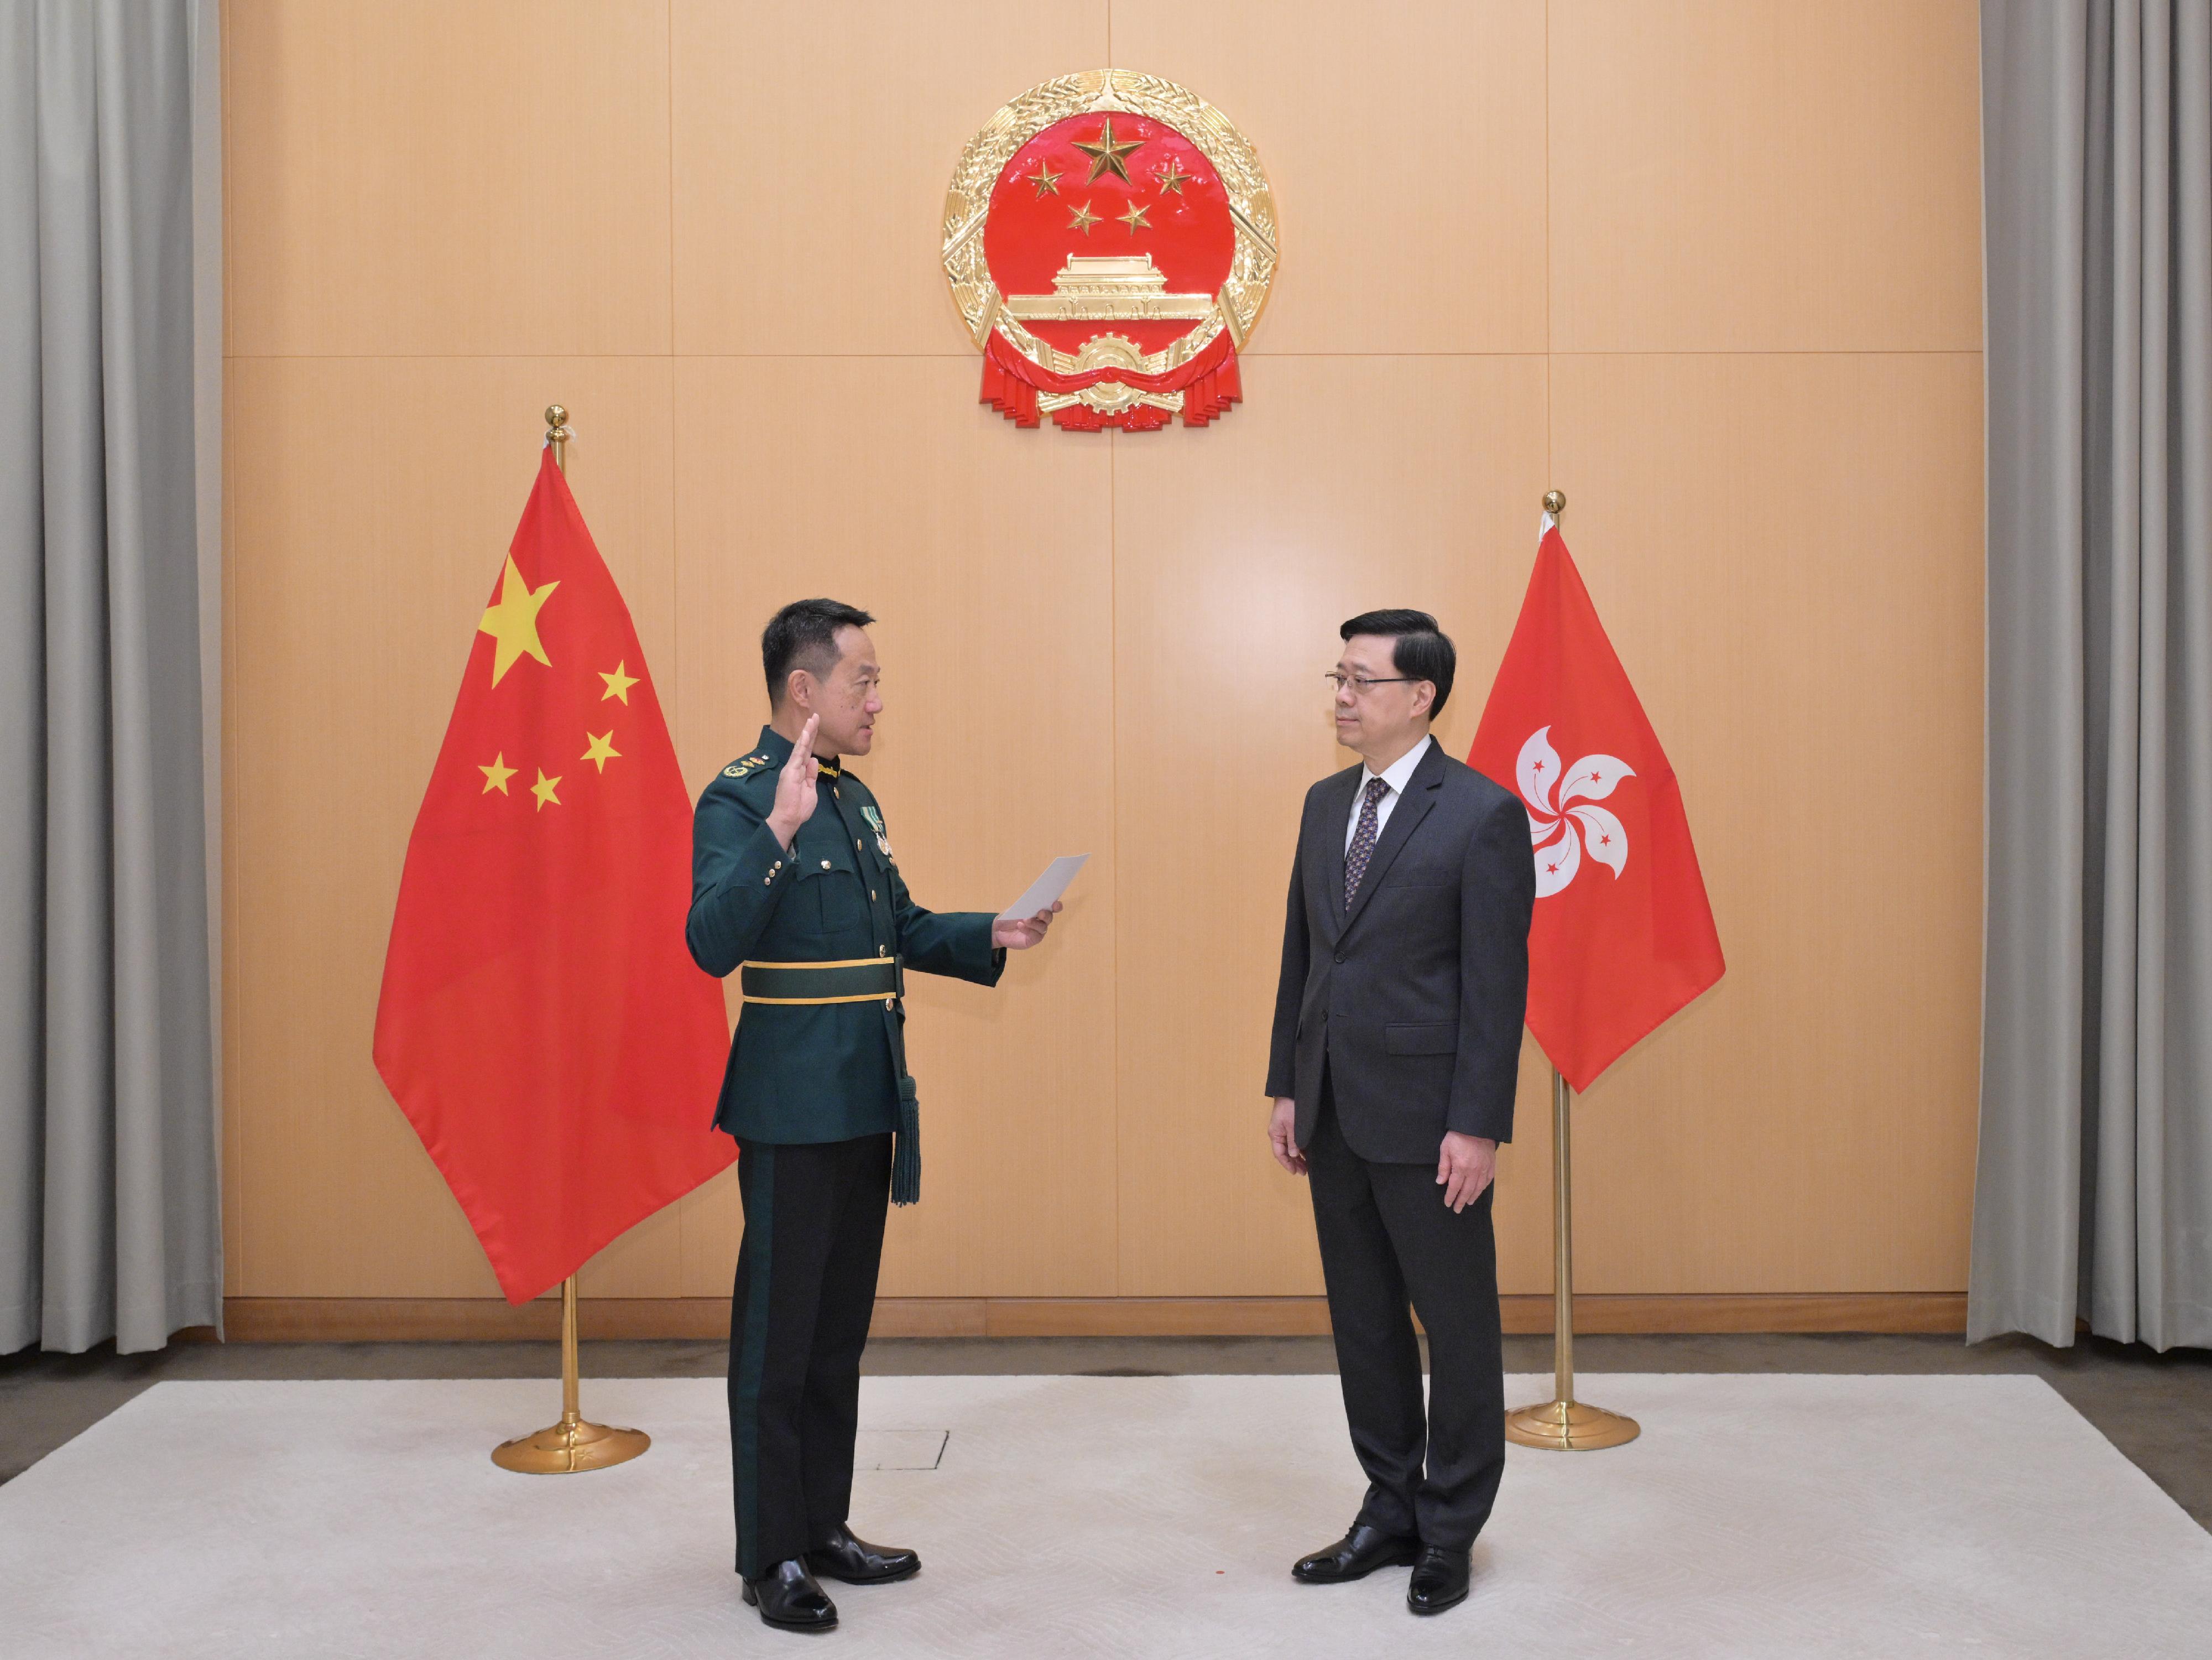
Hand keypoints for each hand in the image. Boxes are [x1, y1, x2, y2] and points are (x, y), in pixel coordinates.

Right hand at [766, 715, 820, 847]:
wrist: (789, 818)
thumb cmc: (799, 807)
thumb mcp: (810, 788)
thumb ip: (811, 774)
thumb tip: (813, 760)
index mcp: (800, 771)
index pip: (807, 752)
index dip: (812, 739)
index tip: (816, 727)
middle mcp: (794, 767)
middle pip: (804, 746)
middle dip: (810, 731)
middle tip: (816, 716)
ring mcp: (791, 768)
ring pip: (800, 747)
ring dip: (807, 733)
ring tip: (813, 720)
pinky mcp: (790, 771)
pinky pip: (797, 755)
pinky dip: (802, 744)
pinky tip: (806, 734)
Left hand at [991, 900, 1060, 950]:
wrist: (998, 929)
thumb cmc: (1009, 917)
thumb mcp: (1017, 909)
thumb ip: (1027, 906)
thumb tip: (1034, 904)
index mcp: (1040, 910)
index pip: (1053, 907)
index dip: (1057, 906)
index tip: (1055, 903)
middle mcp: (1042, 920)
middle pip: (1049, 917)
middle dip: (1046, 914)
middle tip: (1040, 912)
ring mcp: (1038, 931)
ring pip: (1043, 927)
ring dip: (1035, 923)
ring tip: (1025, 920)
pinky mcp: (1033, 939)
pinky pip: (1035, 935)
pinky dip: (1028, 930)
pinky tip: (1020, 926)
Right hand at [1268, 1097, 1306, 1175]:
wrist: (1290, 1090)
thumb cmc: (1290, 1107)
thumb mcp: (1292, 1125)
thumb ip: (1293, 1141)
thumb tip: (1294, 1155)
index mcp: (1275, 1134)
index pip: (1279, 1154)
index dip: (1287, 1164)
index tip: (1295, 1172)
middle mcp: (1278, 1134)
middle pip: (1285, 1153)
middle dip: (1293, 1163)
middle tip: (1304, 1172)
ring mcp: (1284, 1130)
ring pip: (1290, 1148)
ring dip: (1297, 1157)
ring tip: (1306, 1166)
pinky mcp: (1290, 1127)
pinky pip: (1294, 1142)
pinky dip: (1299, 1149)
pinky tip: (1306, 1154)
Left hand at [1436, 1131, 1495, 1211]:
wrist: (1476, 1125)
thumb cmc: (1458, 1136)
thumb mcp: (1445, 1149)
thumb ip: (1443, 1167)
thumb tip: (1440, 1182)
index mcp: (1461, 1168)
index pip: (1454, 1187)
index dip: (1450, 1197)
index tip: (1448, 1204)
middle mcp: (1474, 1171)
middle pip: (1467, 1191)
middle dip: (1461, 1201)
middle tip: (1457, 1209)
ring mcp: (1484, 1168)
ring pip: (1479, 1188)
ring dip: (1473, 1197)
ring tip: (1468, 1203)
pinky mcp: (1491, 1164)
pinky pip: (1488, 1180)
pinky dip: (1483, 1188)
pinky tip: (1480, 1190)